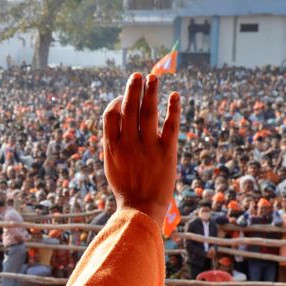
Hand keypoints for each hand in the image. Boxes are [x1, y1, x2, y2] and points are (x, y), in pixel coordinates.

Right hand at [102, 73, 180, 223]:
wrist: (141, 210)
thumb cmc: (126, 188)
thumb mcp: (112, 164)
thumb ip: (113, 142)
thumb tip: (116, 119)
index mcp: (111, 146)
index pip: (111, 114)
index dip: (117, 101)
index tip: (124, 97)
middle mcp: (128, 144)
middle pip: (129, 108)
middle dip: (133, 88)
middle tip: (139, 74)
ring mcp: (147, 147)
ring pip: (148, 112)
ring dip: (151, 92)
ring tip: (154, 77)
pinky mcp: (166, 153)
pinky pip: (170, 126)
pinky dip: (173, 109)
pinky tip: (174, 95)